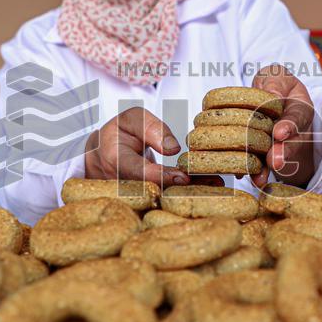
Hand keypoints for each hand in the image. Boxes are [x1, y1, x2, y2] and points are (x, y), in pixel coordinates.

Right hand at [85, 108, 221, 187]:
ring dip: (190, 194)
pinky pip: (167, 199)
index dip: (158, 175)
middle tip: (212, 183)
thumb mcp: (131, 119)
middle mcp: (123, 184)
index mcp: (114, 159)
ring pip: (163, 199)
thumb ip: (152, 128)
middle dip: (183, 190)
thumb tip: (174, 149)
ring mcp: (134, 197)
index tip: (182, 176)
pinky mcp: (146, 202)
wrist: (104, 154)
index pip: (136, 171)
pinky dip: (188, 194)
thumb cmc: (120, 133)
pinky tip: (211, 189)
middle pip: (155, 191)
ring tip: (217, 185)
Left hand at [250, 65, 316, 188]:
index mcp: (300, 108)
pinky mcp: (266, 158)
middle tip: (274, 161)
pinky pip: (261, 166)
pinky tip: (243, 175)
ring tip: (260, 178)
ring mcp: (282, 147)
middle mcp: (295, 132)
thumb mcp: (276, 77)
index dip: (289, 125)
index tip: (280, 133)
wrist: (272, 103)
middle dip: (282, 153)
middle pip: (290, 144)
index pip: (297, 117)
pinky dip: (253, 172)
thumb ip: (275, 82)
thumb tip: (270, 93)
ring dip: (267, 168)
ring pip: (277, 159)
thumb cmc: (273, 87)